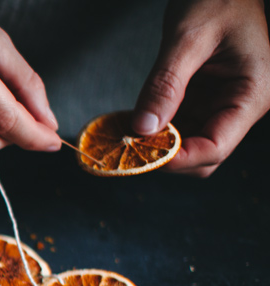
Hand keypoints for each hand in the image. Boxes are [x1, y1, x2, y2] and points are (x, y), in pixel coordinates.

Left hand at [133, 0, 269, 176]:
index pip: (216, 147)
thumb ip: (166, 84)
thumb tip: (143, 128)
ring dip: (156, 144)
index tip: (140, 155)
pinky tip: (130, 121)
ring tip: (122, 134)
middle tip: (125, 147)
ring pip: (188, 144)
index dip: (178, 159)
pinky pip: (180, 125)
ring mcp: (223, 104)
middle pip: (203, 156)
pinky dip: (155, 128)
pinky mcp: (205, 99)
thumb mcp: (188, 37)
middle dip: (166, 156)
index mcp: (252, 93)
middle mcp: (241, 105)